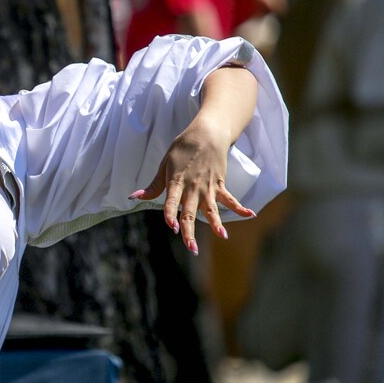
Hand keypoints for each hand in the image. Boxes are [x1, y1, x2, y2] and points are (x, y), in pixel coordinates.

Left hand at [128, 120, 255, 254]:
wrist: (206, 134)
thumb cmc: (181, 149)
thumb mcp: (164, 165)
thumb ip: (153, 186)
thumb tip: (133, 197)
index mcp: (176, 182)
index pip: (171, 201)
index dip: (170, 214)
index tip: (172, 227)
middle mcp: (192, 187)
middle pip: (189, 212)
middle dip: (189, 231)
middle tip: (191, 248)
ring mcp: (207, 187)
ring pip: (211, 209)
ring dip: (216, 223)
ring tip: (222, 236)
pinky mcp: (219, 184)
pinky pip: (230, 198)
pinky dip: (239, 207)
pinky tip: (250, 215)